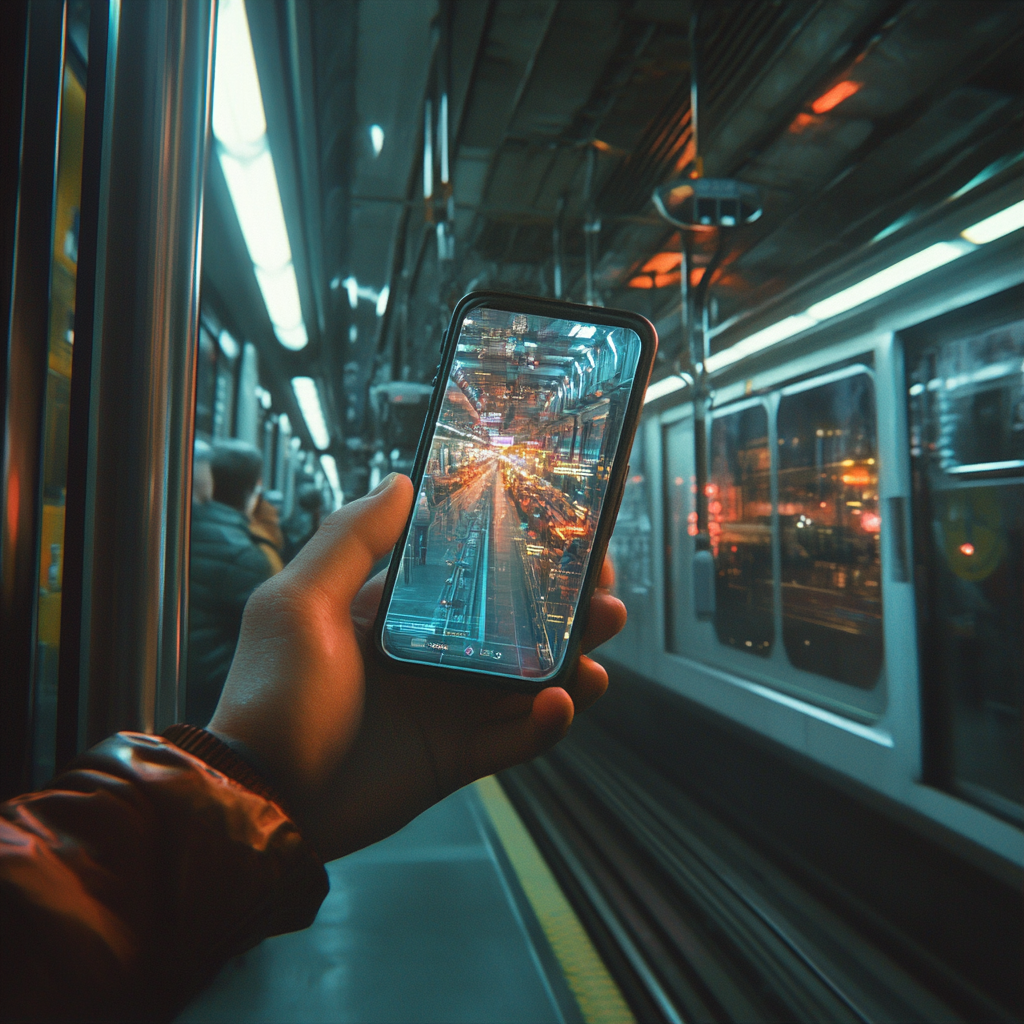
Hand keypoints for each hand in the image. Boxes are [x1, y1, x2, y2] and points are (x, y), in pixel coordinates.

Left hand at [209, 473, 625, 860]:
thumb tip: (399, 482)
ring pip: (530, 679)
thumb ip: (350, 540)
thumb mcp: (300, 602)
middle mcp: (432, 654)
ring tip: (598, 648)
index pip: (475, 573)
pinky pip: (517, 740)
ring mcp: (447, 707)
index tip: (565, 536)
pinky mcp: (457, 758)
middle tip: (603, 594)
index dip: (523, 554)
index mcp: (399, 612)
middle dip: (566, 608)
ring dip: (574, 661)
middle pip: (517, 625)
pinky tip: (561, 702)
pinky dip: (548, 724)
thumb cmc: (270, 695)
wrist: (261, 799)